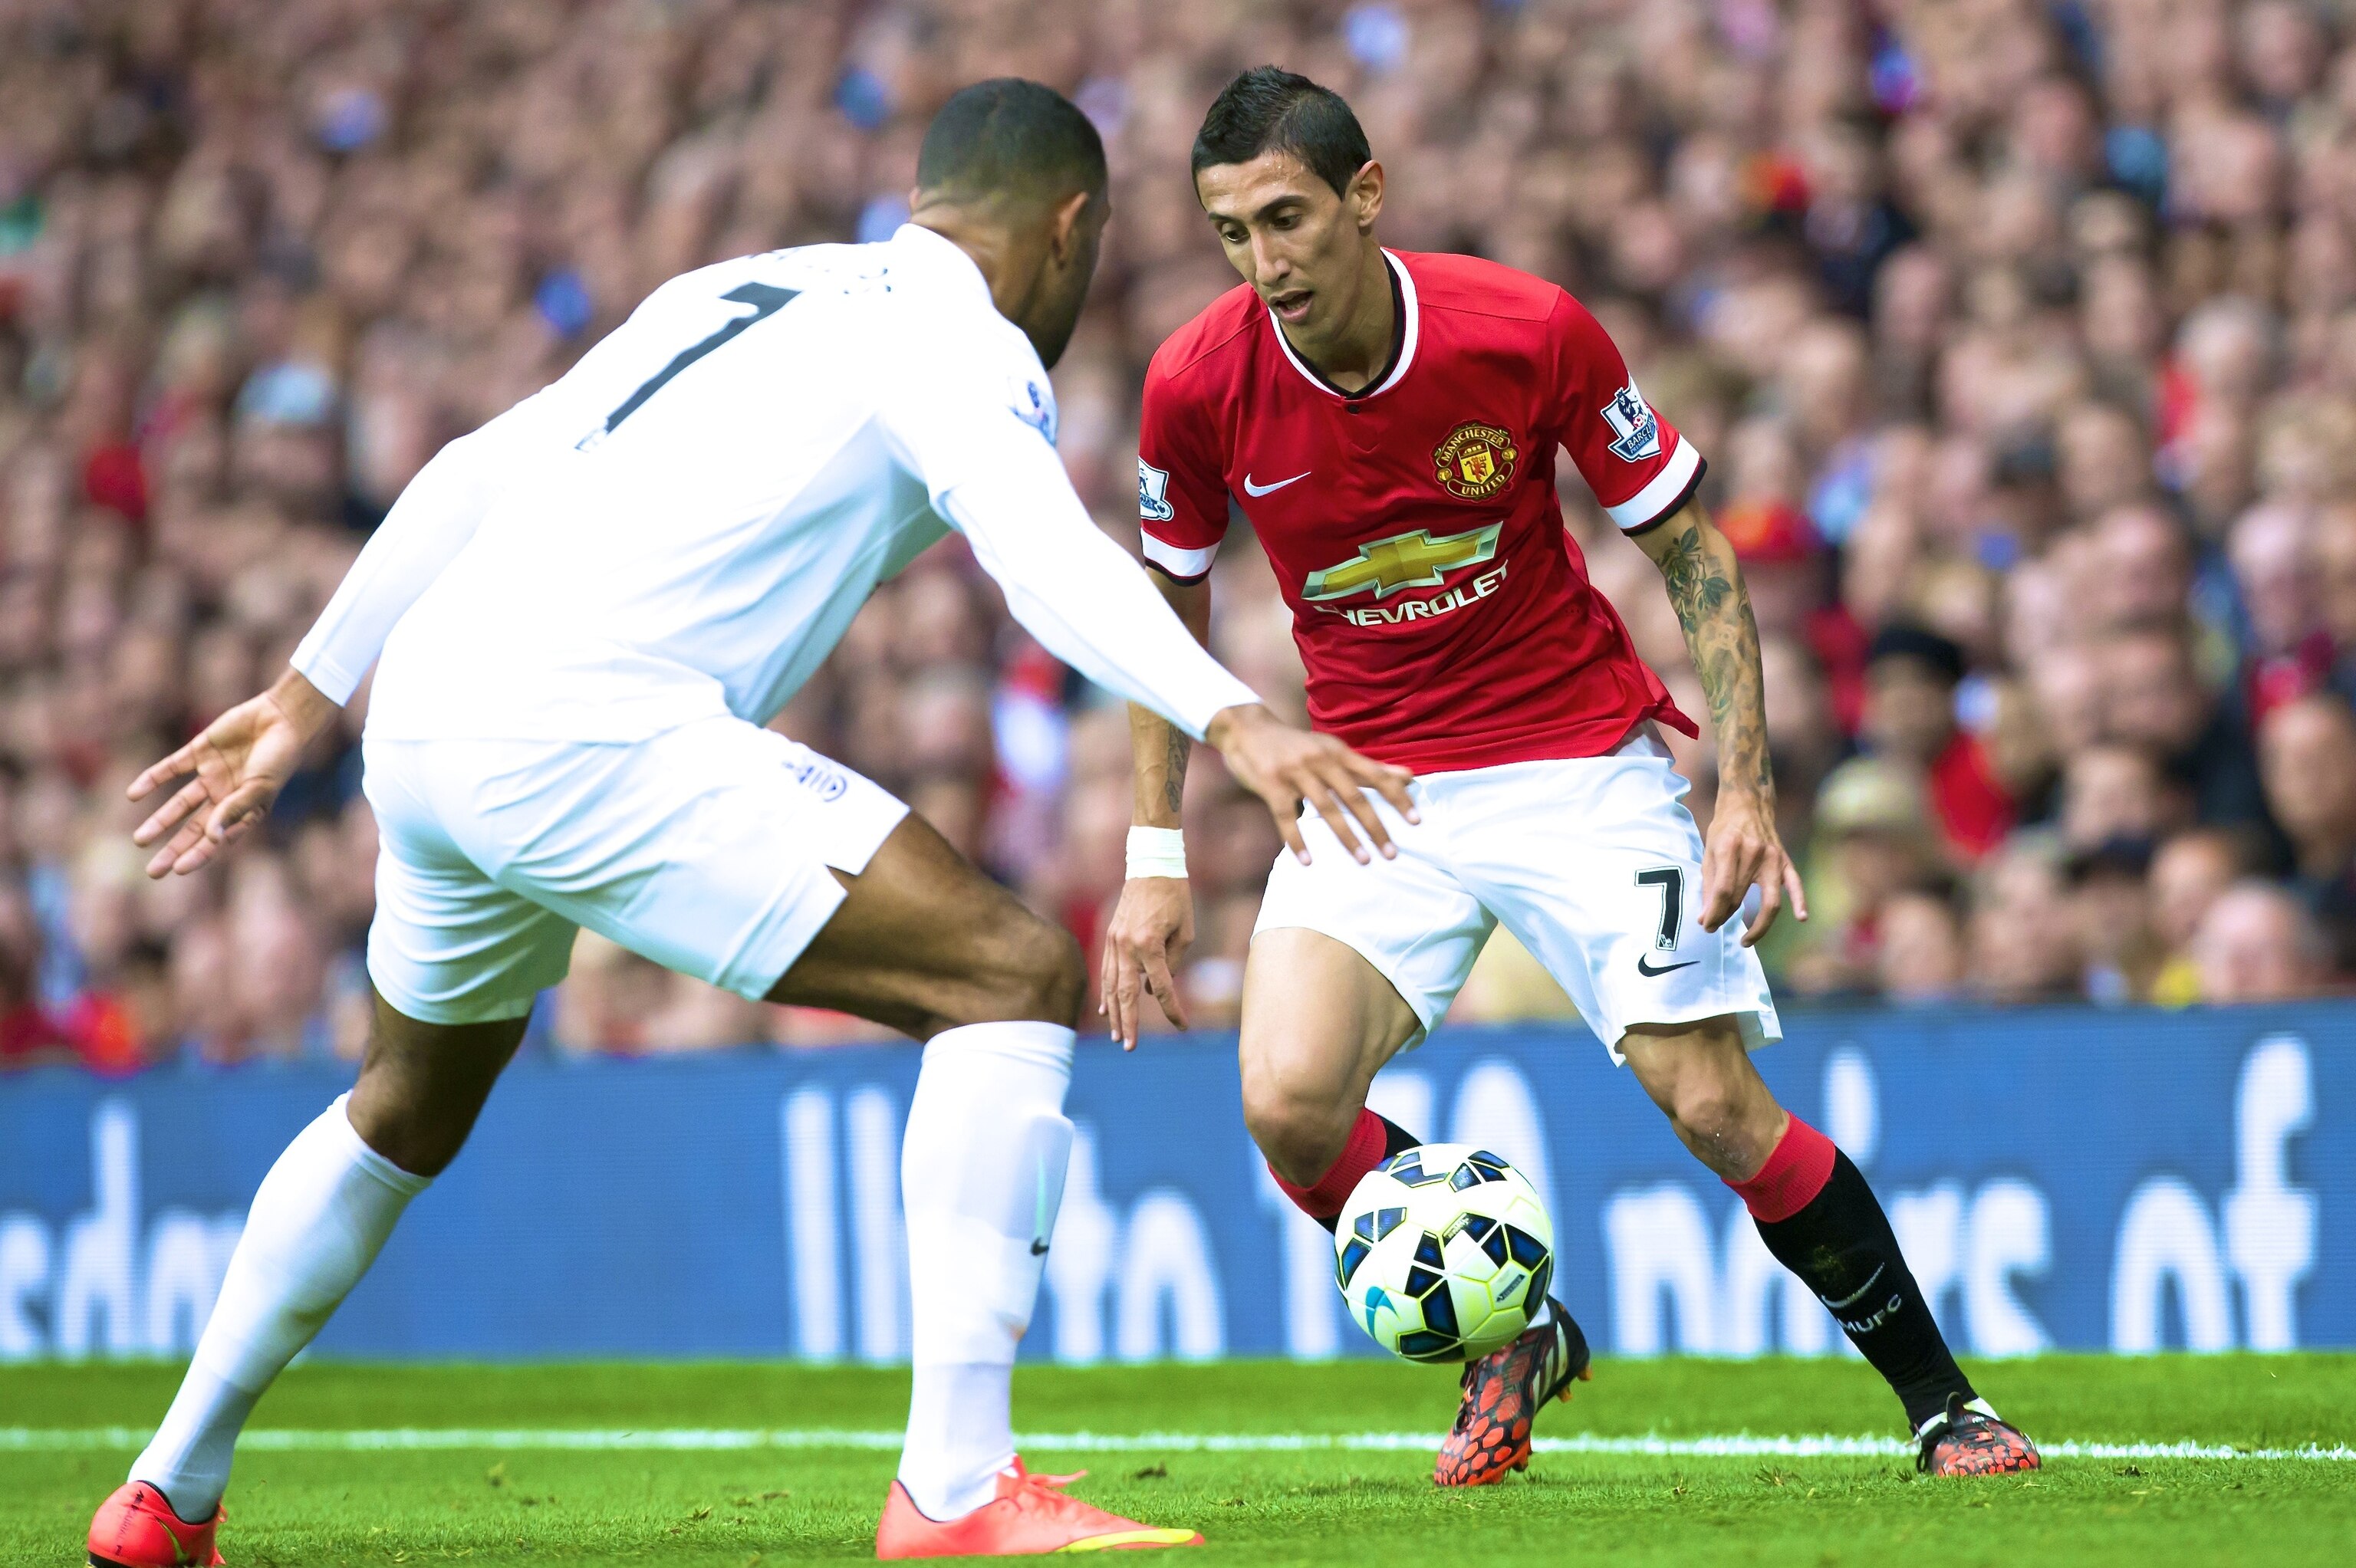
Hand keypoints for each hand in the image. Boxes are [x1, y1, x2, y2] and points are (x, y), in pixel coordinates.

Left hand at [127, 669, 339, 877]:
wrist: (282, 717)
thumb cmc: (279, 757)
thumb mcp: (259, 788)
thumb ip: (233, 810)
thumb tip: (210, 837)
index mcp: (245, 810)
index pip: (218, 839)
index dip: (198, 855)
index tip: (178, 870)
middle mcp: (225, 796)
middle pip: (194, 828)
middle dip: (174, 849)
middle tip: (153, 872)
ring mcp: (212, 775)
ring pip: (180, 804)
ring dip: (160, 822)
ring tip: (140, 841)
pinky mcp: (200, 751)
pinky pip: (171, 768)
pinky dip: (152, 780)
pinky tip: (133, 794)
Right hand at [1097, 875, 1194, 1048]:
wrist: (1151, 865)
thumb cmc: (1176, 896)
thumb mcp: (1185, 931)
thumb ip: (1173, 962)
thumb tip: (1155, 987)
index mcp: (1150, 944)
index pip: (1162, 988)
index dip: (1173, 1010)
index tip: (1183, 1027)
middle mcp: (1128, 945)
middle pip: (1127, 993)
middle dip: (1129, 1022)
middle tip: (1129, 1047)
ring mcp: (1115, 940)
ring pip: (1112, 985)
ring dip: (1115, 1012)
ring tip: (1118, 1036)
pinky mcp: (1110, 936)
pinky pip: (1106, 970)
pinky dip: (1106, 992)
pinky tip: (1105, 1010)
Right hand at [1203, 704, 1416, 864]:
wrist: (1247, 728)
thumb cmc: (1296, 745)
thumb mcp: (1333, 750)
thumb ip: (1370, 766)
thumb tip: (1410, 776)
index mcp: (1338, 751)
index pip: (1375, 776)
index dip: (1397, 797)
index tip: (1416, 821)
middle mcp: (1320, 760)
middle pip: (1354, 796)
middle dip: (1375, 826)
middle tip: (1391, 853)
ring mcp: (1295, 772)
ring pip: (1326, 808)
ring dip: (1346, 837)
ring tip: (1363, 860)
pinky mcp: (1271, 784)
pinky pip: (1285, 816)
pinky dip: (1297, 840)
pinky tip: (1307, 861)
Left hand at [1700, 786, 1806, 944]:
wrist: (1748, 803)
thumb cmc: (1724, 828)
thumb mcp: (1709, 850)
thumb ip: (1708, 884)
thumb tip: (1705, 917)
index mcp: (1730, 848)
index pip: (1723, 891)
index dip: (1713, 912)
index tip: (1706, 925)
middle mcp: (1754, 853)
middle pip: (1741, 897)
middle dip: (1725, 917)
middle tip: (1714, 927)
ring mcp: (1774, 858)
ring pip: (1770, 901)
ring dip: (1759, 926)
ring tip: (1747, 940)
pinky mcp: (1785, 861)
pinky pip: (1795, 885)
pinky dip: (1800, 902)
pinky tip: (1801, 917)